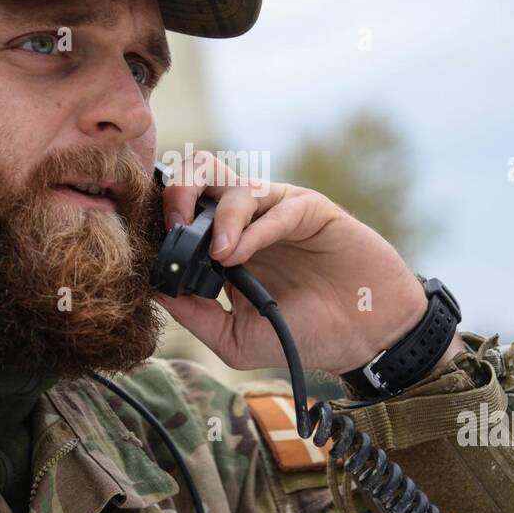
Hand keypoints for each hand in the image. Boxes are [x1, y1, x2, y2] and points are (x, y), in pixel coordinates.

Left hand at [155, 150, 461, 373]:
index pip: (181, 207)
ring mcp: (276, 211)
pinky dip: (252, 227)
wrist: (364, 337)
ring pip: (233, 183)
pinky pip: (276, 205)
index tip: (149, 242)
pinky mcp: (310, 209)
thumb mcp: (236, 338)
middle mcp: (245, 220)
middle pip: (200, 174)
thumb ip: (195, 315)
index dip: (161, 214)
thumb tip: (154, 291)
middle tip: (174, 226)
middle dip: (178, 190)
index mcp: (222, 244)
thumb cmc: (303, 334)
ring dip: (218, 214)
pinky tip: (239, 255)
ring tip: (218, 254)